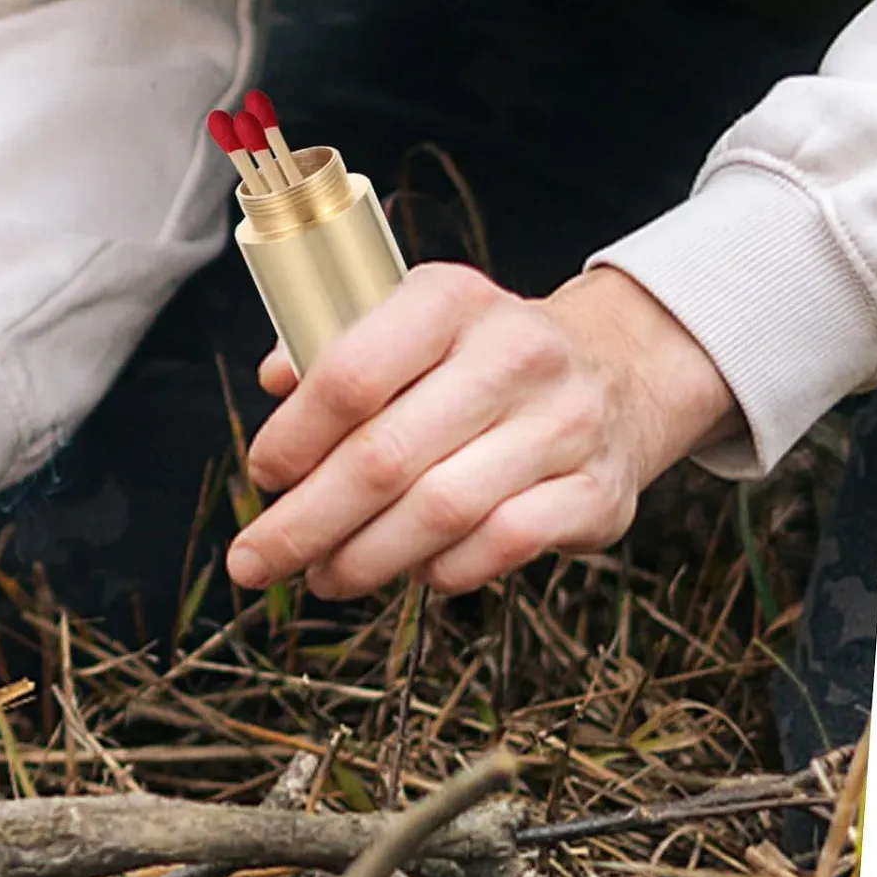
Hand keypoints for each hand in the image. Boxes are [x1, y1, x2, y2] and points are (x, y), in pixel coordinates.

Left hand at [226, 264, 739, 600]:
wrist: (619, 373)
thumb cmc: (480, 357)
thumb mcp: (413, 323)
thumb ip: (337, 345)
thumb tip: (274, 380)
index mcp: (452, 300)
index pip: (351, 373)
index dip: (293, 437)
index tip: (263, 476)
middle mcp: (515, 354)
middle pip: (384, 457)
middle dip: (306, 522)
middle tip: (257, 560)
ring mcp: (565, 425)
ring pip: (439, 512)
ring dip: (363, 559)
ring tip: (320, 576)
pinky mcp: (598, 491)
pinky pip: (500, 547)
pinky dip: (441, 571)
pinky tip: (407, 573)